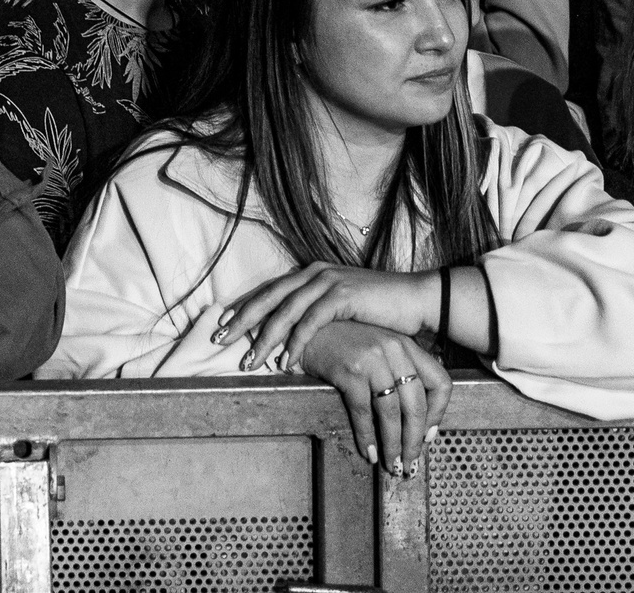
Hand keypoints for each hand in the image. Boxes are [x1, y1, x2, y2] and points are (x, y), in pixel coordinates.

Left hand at [214, 260, 432, 372]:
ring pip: (285, 312)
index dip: (243, 309)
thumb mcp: (339, 309)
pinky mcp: (343, 295)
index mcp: (310, 273)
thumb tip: (290, 333)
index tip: (221, 327)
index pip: (268, 291)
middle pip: (268, 298)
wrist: (414, 301)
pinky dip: (295, 343)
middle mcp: (314, 272)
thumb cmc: (377, 310)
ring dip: (264, 338)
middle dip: (241, 321)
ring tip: (249, 362)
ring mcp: (328, 281)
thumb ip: (315, 313)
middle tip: (219, 341)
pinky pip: (311, 322)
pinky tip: (284, 362)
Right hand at [299, 320, 451, 474]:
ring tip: (392, 464)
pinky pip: (363, 412)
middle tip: (410, 462)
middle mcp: (394, 349)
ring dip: (393, 445)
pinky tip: (369, 452)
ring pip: (391, 412)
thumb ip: (398, 372)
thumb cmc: (344, 342)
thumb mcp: (379, 348)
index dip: (438, 415)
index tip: (427, 436)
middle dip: (414, 440)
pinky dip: (367, 437)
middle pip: (416, 404)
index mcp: (407, 345)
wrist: (308, 329)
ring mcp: (371, 359)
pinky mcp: (349, 370)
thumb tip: (413, 420)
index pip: (440, 383)